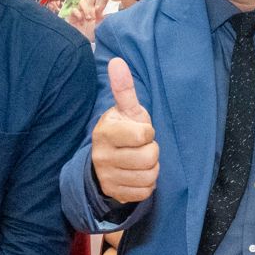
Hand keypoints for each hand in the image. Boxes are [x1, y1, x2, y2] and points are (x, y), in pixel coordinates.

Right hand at [67, 0, 113, 40]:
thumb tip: (111, 15)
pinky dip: (78, 13)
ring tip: (89, 18)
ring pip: (83, 1)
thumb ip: (104, 21)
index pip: (103, 2)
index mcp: (97, 12)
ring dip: (86, 9)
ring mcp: (81, 11)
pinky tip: (80, 20)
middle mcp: (89, 9)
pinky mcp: (73, 14)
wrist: (80, 40)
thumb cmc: (90, 35)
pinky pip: (75, 9)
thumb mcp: (100, 28)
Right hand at [91, 58, 158, 203]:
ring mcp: (107, 177)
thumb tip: (117, 61)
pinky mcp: (114, 193)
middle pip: (150, 157)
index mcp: (105, 132)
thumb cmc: (123, 131)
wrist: (105, 161)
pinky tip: (137, 175)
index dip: (148, 133)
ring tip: (140, 161)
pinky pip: (145, 192)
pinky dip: (147, 185)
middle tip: (141, 148)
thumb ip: (124, 89)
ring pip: (149, 176)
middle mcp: (102, 155)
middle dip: (152, 152)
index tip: (139, 132)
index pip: (144, 135)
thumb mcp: (125, 111)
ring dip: (151, 169)